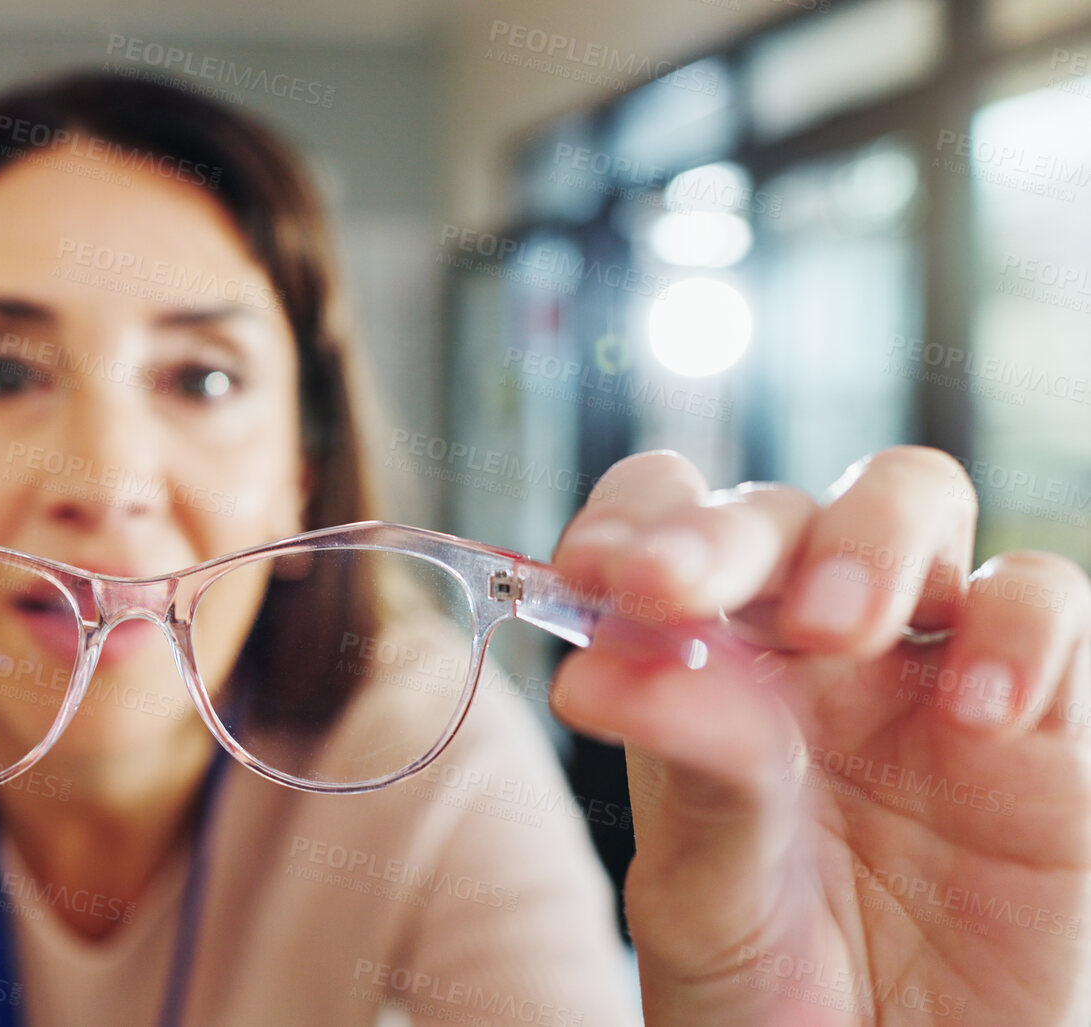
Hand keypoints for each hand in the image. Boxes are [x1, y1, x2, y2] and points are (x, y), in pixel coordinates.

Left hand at [550, 448, 1090, 1025]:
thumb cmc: (767, 988)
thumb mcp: (703, 888)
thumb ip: (686, 765)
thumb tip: (599, 666)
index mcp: (700, 662)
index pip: (661, 524)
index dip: (632, 519)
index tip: (593, 568)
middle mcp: (807, 641)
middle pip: (784, 508)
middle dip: (729, 532)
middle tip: (675, 587)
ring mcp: (924, 663)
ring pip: (914, 499)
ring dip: (870, 539)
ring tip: (840, 633)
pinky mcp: (1045, 715)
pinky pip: (1045, 601)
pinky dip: (1018, 629)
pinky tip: (977, 716)